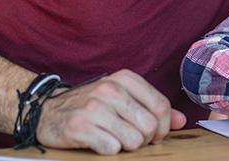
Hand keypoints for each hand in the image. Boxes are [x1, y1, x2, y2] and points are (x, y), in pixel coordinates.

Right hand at [36, 69, 185, 153]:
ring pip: (133, 140)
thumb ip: (153, 107)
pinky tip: (99, 143)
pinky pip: (112, 149)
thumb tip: (181, 121)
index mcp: (125, 79)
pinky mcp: (79, 127)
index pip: (161, 106)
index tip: (155, 135)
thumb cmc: (92, 105)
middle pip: (149, 126)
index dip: (163, 127)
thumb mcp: (123, 98)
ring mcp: (94, 107)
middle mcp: (110, 89)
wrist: (47, 111)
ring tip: (115, 139)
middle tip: (132, 139)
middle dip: (145, 140)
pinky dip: (109, 151)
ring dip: (127, 146)